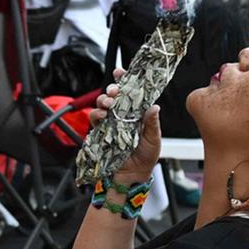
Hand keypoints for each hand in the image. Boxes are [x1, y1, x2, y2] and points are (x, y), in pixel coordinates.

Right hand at [99, 69, 162, 183]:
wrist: (132, 176)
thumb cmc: (146, 157)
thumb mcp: (153, 139)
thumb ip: (152, 123)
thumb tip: (154, 106)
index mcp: (137, 113)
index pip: (130, 93)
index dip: (124, 81)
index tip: (120, 72)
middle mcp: (122, 115)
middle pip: (113, 95)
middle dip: (111, 89)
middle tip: (114, 91)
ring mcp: (111, 123)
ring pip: (102, 104)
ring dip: (103, 100)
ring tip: (108, 104)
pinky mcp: (101, 132)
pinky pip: (94, 119)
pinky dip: (96, 114)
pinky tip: (102, 116)